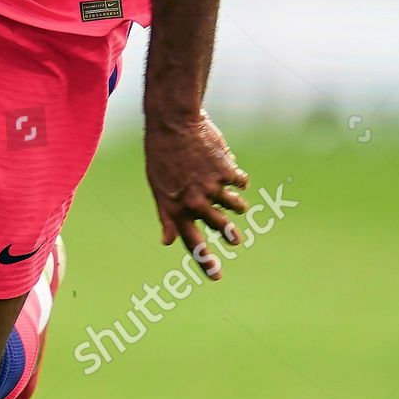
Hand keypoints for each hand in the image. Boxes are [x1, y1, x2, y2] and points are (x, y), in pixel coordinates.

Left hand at [145, 110, 248, 279]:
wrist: (173, 123)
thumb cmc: (162, 155)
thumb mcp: (158, 187)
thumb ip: (166, 216)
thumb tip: (166, 242)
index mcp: (176, 207)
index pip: (192, 241)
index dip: (204, 261)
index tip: (217, 276)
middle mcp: (195, 201)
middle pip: (221, 227)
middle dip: (230, 235)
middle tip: (235, 240)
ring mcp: (213, 187)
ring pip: (236, 205)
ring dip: (237, 204)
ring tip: (236, 202)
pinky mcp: (227, 171)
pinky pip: (241, 181)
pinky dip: (237, 176)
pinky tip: (228, 166)